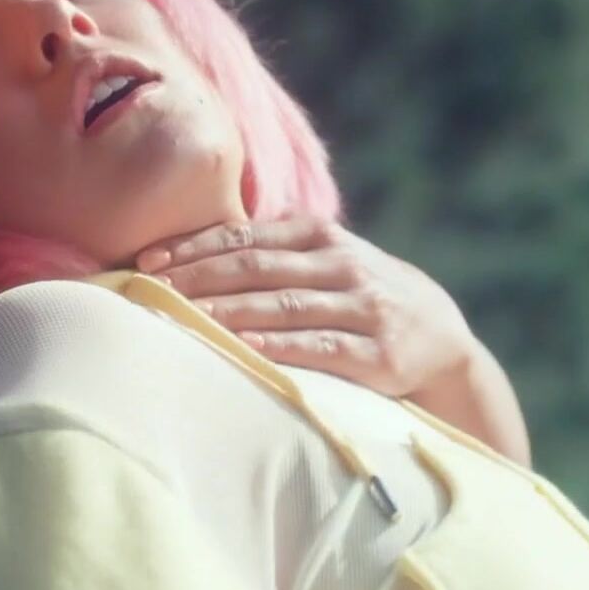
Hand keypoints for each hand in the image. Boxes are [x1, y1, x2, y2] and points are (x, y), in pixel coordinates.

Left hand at [135, 219, 528, 463]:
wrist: (441, 335)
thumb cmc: (361, 296)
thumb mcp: (328, 260)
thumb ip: (276, 253)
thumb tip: (190, 253)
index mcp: (321, 236)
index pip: (246, 236)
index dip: (194, 246)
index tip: (147, 260)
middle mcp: (341, 265)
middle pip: (256, 266)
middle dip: (198, 277)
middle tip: (149, 288)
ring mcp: (361, 308)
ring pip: (282, 305)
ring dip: (227, 310)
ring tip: (181, 316)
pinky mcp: (376, 354)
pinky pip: (318, 347)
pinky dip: (277, 346)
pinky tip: (241, 347)